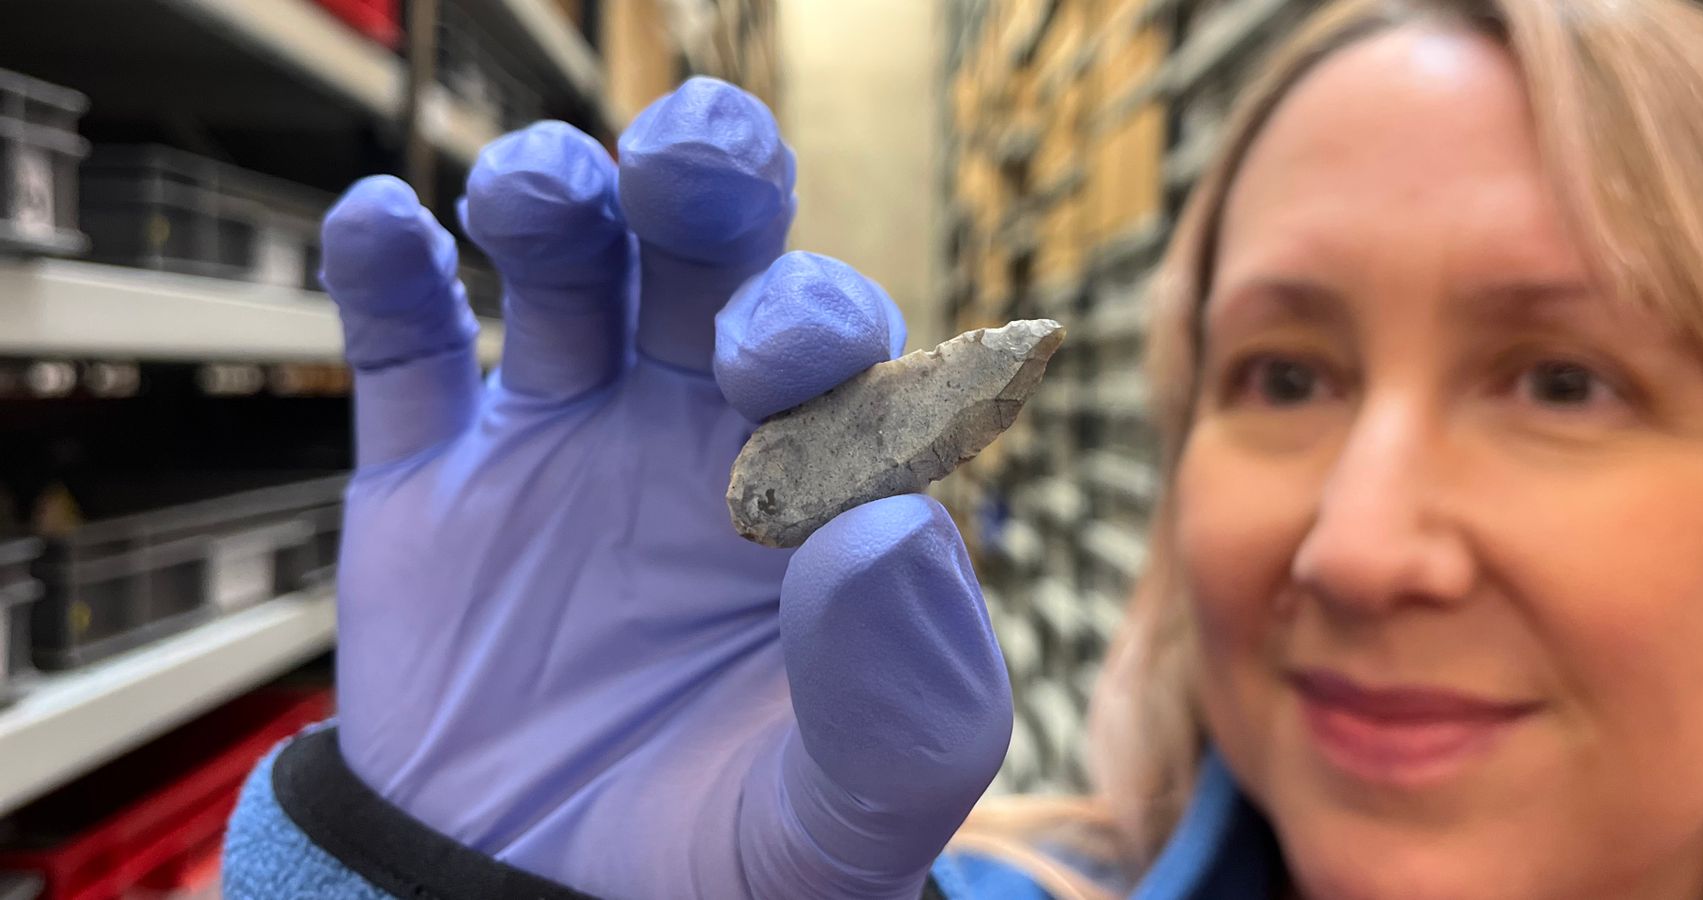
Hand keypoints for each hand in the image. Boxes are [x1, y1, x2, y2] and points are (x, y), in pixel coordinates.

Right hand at [321, 78, 1011, 898]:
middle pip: (718, 265)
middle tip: (689, 166)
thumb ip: (904, 700)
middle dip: (712, 193)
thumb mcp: (851, 822)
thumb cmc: (731, 872)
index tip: (769, 369)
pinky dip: (387, 280)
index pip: (843, 363)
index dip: (816, 329)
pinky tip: (382, 224)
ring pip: (570, 277)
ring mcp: (565, 452)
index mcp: (818, 494)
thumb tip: (889, 531)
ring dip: (557, 203)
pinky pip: (408, 356)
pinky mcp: (435, 488)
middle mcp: (700, 442)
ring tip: (539, 194)